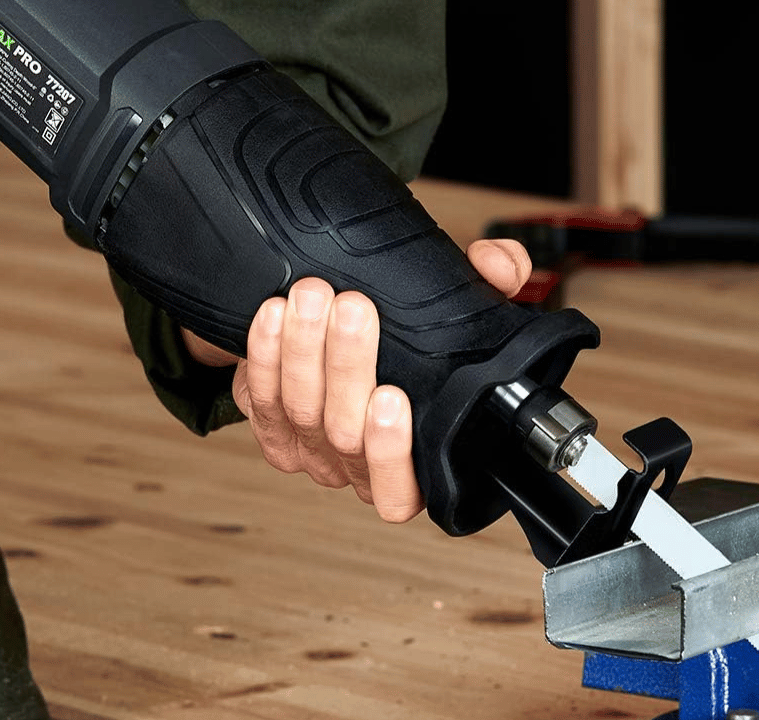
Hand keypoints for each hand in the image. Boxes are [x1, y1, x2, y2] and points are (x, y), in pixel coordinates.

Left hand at [184, 239, 532, 521]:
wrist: (339, 324)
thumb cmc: (411, 334)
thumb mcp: (460, 308)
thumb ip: (492, 281)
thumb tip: (500, 267)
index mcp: (414, 464)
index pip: (400, 490)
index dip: (392, 451)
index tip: (392, 395)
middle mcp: (356, 467)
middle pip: (343, 432)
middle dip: (346, 365)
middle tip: (351, 308)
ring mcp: (308, 449)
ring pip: (299, 410)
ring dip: (302, 350)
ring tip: (311, 296)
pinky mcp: (267, 424)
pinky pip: (258, 395)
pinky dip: (264, 353)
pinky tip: (273, 315)